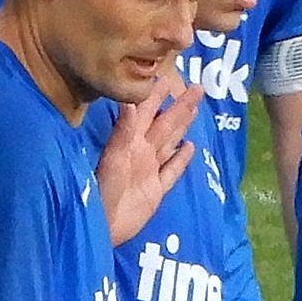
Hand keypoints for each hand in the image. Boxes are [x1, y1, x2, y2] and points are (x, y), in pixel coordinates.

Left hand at [98, 72, 205, 244]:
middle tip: (197, 88)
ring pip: (171, 143)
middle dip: (180, 106)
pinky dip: (181, 159)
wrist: (104, 226)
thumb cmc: (103, 192)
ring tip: (195, 110)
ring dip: (183, 126)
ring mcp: (150, 170)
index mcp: (130, 142)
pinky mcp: (157, 190)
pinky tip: (190, 147)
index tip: (168, 75)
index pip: (146, 112)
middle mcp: (141, 152)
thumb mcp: (113, 159)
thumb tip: (130, 102)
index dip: (156, 94)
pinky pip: (172, 171)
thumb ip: (123, 131)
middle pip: (166, 124)